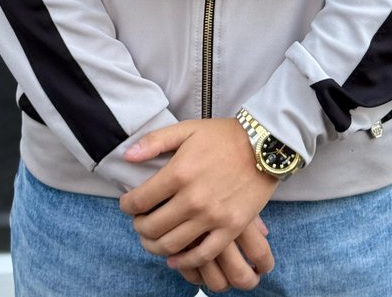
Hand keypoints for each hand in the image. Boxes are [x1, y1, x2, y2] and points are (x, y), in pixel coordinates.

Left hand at [120, 119, 276, 280]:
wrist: (264, 144)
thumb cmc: (223, 136)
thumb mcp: (187, 129)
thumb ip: (155, 141)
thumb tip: (127, 156)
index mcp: (179, 172)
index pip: (140, 200)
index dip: (127, 205)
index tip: (128, 204)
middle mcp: (193, 198)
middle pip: (152, 227)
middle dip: (138, 227)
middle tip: (138, 223)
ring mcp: (213, 217)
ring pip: (172, 245)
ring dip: (155, 246)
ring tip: (152, 240)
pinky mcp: (231, 228)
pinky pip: (203, 254)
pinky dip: (185, 261)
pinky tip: (175, 258)